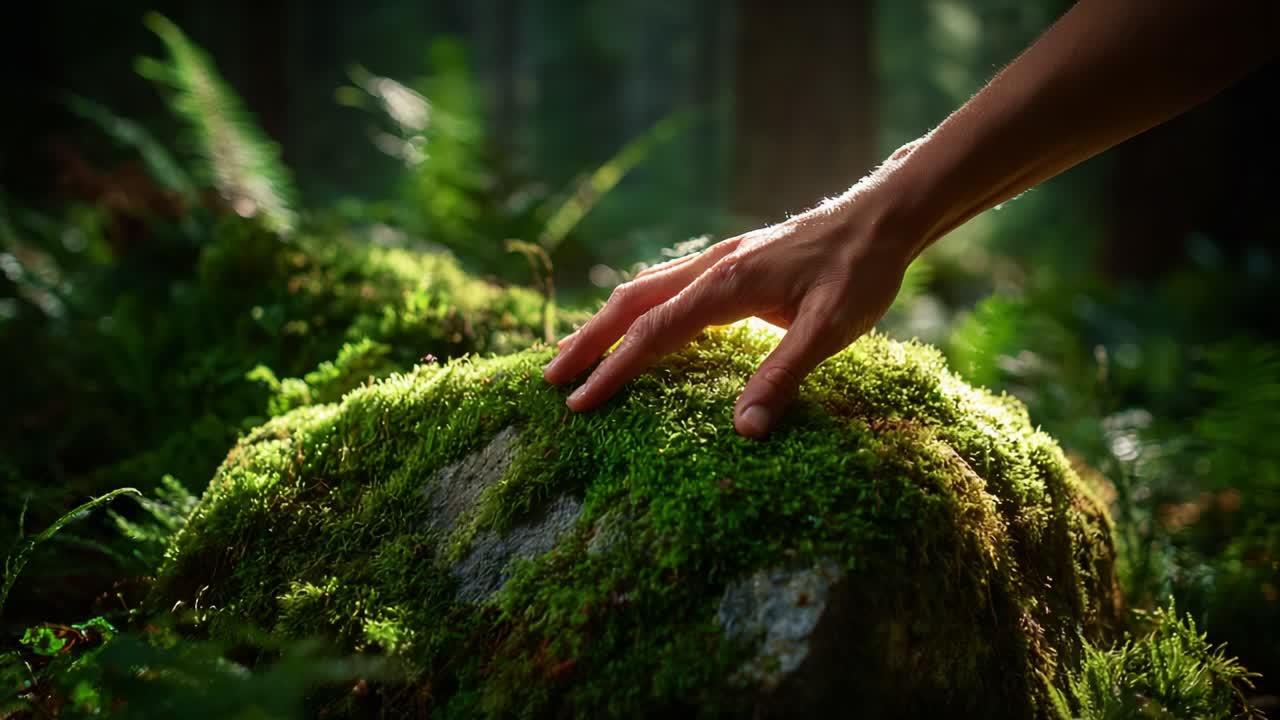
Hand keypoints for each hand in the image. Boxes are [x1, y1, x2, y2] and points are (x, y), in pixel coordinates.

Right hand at [542, 180, 916, 438]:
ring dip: (605, 323)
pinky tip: (635, 327)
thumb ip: (783, 376)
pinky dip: (635, 309)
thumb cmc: (860, 270)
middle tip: (550, 378)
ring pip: (643, 290)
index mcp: (725, 285)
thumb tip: (744, 430)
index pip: (652, 334)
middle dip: (587, 342)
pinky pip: (666, 286)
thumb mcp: (831, 328)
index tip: (579, 403)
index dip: (612, 371)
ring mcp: (717, 261)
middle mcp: (710, 267)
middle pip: (629, 304)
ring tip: (576, 354)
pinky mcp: (730, 262)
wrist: (881, 216)